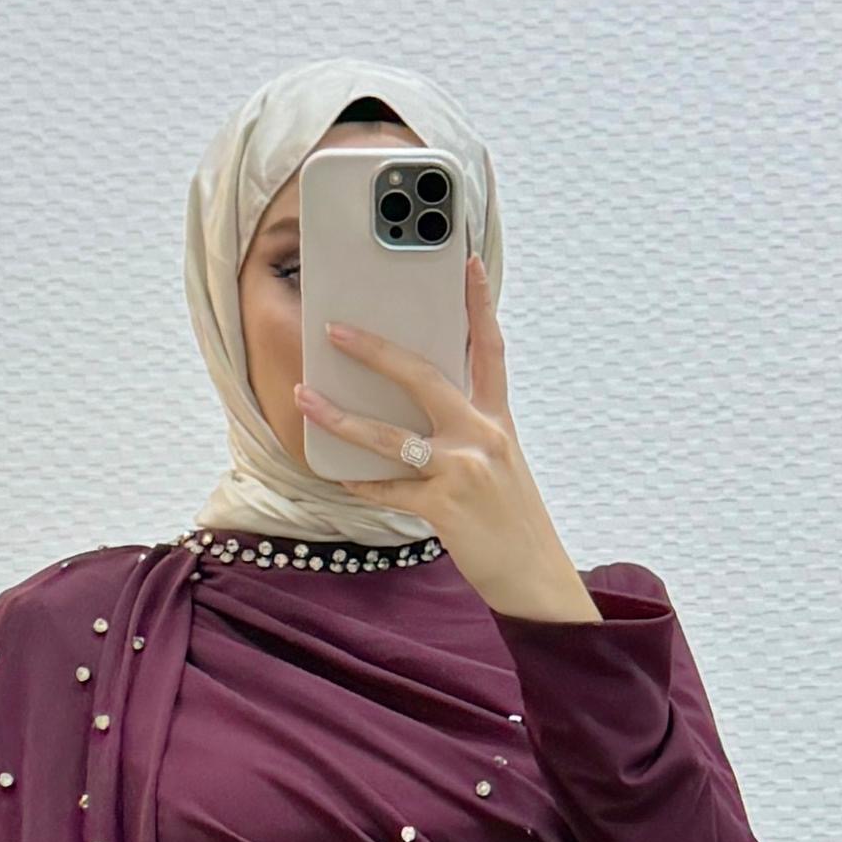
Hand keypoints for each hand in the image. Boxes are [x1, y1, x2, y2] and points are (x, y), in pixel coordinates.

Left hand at [293, 255, 599, 624]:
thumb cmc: (514, 522)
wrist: (537, 577)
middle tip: (337, 331)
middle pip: (423, 376)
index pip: (490, 349)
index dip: (479, 304)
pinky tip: (337, 477)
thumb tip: (419, 416)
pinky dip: (359, 483)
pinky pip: (387, 489)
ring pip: (390, 436)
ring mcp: (462, 469)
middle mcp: (482, 435)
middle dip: (375, 351)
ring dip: (340, 417)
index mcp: (497, 421)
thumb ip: (468, 435)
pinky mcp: (444, 505)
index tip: (466, 264)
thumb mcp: (502, 466)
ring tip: (305, 398)